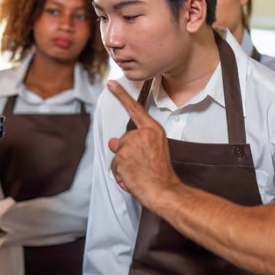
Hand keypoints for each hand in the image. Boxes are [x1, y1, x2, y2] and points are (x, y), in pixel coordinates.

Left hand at [107, 80, 181, 207]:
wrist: (163, 190)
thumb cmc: (160, 173)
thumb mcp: (153, 149)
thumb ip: (135, 142)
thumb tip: (113, 142)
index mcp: (153, 129)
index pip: (135, 109)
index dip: (121, 96)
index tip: (111, 84)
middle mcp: (141, 134)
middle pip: (123, 139)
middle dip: (126, 152)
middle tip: (141, 164)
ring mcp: (130, 145)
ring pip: (118, 153)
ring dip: (123, 165)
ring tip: (138, 172)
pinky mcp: (122, 157)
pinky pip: (114, 165)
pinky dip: (120, 174)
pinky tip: (132, 178)